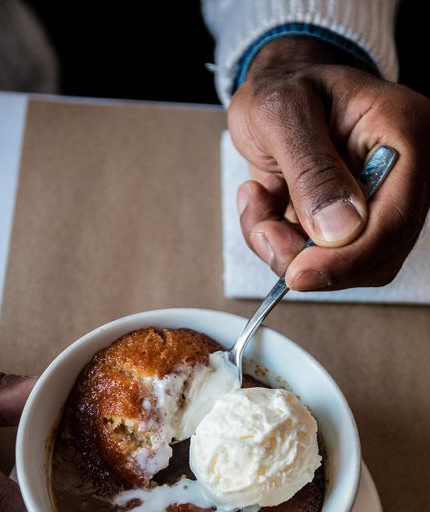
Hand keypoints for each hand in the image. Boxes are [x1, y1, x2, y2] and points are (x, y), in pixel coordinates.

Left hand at [229, 36, 429, 290]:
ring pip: (346, 266)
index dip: (349, 257)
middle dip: (313, 258)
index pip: (396, 218)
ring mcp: (377, 202)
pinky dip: (281, 245)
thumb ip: (311, 169)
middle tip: (266, 229)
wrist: (277, 92)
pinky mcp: (350, 224)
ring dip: (290, 251)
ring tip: (260, 205)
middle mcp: (401, 174)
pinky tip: (264, 206)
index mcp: (403, 134)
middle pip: (377, 254)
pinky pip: (320, 260)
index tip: (300, 272)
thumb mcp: (283, 112)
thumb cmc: (285, 86)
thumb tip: (339, 229)